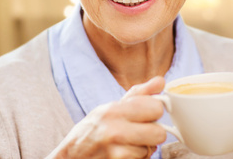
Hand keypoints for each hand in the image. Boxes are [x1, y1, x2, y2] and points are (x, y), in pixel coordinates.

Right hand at [48, 76, 165, 158]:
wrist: (72, 156)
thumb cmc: (94, 130)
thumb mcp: (112, 107)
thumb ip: (139, 94)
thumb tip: (160, 81)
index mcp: (113, 110)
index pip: (156, 108)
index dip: (155, 112)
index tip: (147, 115)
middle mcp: (113, 130)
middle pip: (159, 133)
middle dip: (153, 134)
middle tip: (141, 132)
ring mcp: (114, 152)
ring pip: (151, 150)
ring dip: (143, 148)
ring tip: (127, 144)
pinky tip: (124, 154)